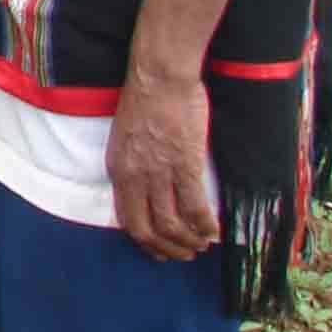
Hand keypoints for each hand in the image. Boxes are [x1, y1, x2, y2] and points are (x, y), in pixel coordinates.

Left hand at [107, 65, 219, 260]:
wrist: (159, 76)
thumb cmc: (145, 100)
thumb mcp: (125, 138)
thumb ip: (133, 165)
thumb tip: (148, 189)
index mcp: (117, 168)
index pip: (127, 219)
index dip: (146, 241)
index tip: (160, 251)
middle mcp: (134, 176)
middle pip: (147, 229)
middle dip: (167, 249)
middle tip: (185, 255)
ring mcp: (158, 172)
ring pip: (172, 225)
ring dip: (189, 241)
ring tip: (202, 245)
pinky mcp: (184, 165)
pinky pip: (195, 208)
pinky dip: (206, 226)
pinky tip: (214, 230)